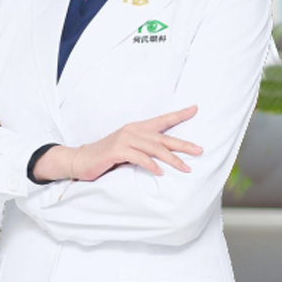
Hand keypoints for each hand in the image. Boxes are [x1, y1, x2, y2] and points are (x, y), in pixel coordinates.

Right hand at [70, 106, 200, 181]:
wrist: (81, 159)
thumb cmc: (106, 157)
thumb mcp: (128, 149)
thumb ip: (143, 149)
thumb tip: (165, 156)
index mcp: (136, 128)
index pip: (162, 120)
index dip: (179, 115)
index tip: (195, 109)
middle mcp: (132, 130)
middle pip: (162, 137)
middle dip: (183, 144)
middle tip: (200, 150)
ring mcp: (124, 139)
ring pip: (154, 148)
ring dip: (171, 159)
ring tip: (186, 167)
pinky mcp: (116, 151)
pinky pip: (138, 158)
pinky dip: (151, 165)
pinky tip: (160, 173)